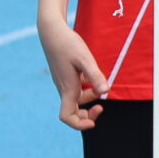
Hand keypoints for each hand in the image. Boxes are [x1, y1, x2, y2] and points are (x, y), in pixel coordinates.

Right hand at [39, 17, 107, 131]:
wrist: (53, 32)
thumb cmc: (68, 44)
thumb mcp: (85, 59)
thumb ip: (95, 75)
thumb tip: (106, 91)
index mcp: (67, 88)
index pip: (66, 116)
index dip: (79, 124)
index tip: (93, 121)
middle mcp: (64, 88)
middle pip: (73, 112)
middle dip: (87, 114)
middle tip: (101, 106)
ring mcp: (64, 83)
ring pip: (77, 100)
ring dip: (90, 99)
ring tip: (101, 86)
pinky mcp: (67, 77)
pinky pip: (78, 89)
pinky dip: (88, 89)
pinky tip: (94, 78)